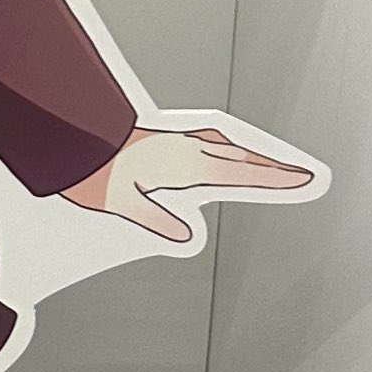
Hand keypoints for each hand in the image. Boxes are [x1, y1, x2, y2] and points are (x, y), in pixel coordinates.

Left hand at [66, 121, 314, 246]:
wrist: (63, 133)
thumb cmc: (86, 167)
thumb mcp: (121, 203)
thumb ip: (156, 221)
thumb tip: (187, 239)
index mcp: (182, 165)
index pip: (241, 174)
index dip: (277, 179)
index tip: (308, 180)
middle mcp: (184, 148)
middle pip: (243, 158)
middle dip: (276, 167)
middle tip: (309, 175)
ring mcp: (174, 139)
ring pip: (227, 146)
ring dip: (255, 155)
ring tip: (277, 163)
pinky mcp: (160, 135)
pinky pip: (206, 138)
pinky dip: (227, 144)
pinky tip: (225, 147)